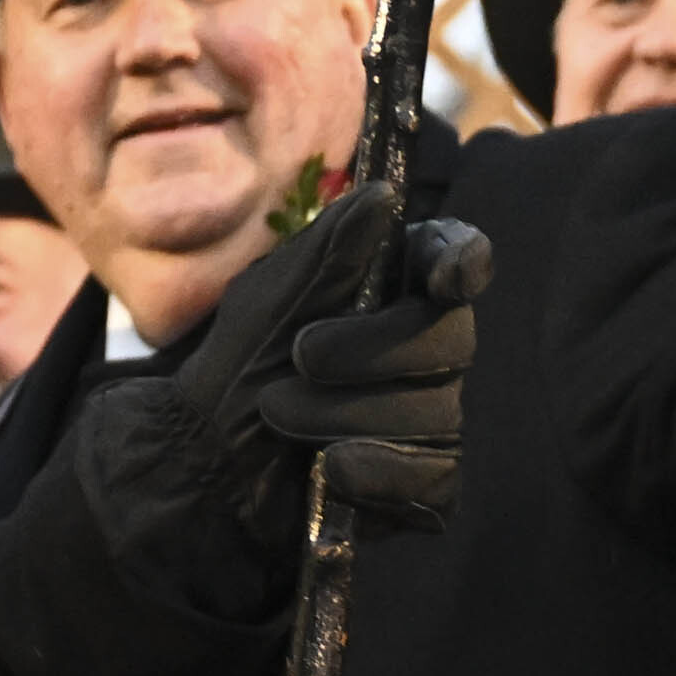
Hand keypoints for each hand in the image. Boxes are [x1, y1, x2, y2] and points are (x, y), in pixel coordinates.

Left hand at [248, 217, 490, 535]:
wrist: (211, 454)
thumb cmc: (244, 359)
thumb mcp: (271, 297)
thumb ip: (328, 249)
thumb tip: (382, 195)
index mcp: (396, 284)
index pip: (458, 258)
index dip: (464, 262)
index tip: (444, 278)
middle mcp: (427, 345)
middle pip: (450, 339)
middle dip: (372, 348)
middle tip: (301, 355)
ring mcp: (432, 415)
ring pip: (435, 410)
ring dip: (346, 410)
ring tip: (278, 411)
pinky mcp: (426, 480)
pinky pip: (434, 476)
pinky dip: (379, 469)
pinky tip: (332, 467)